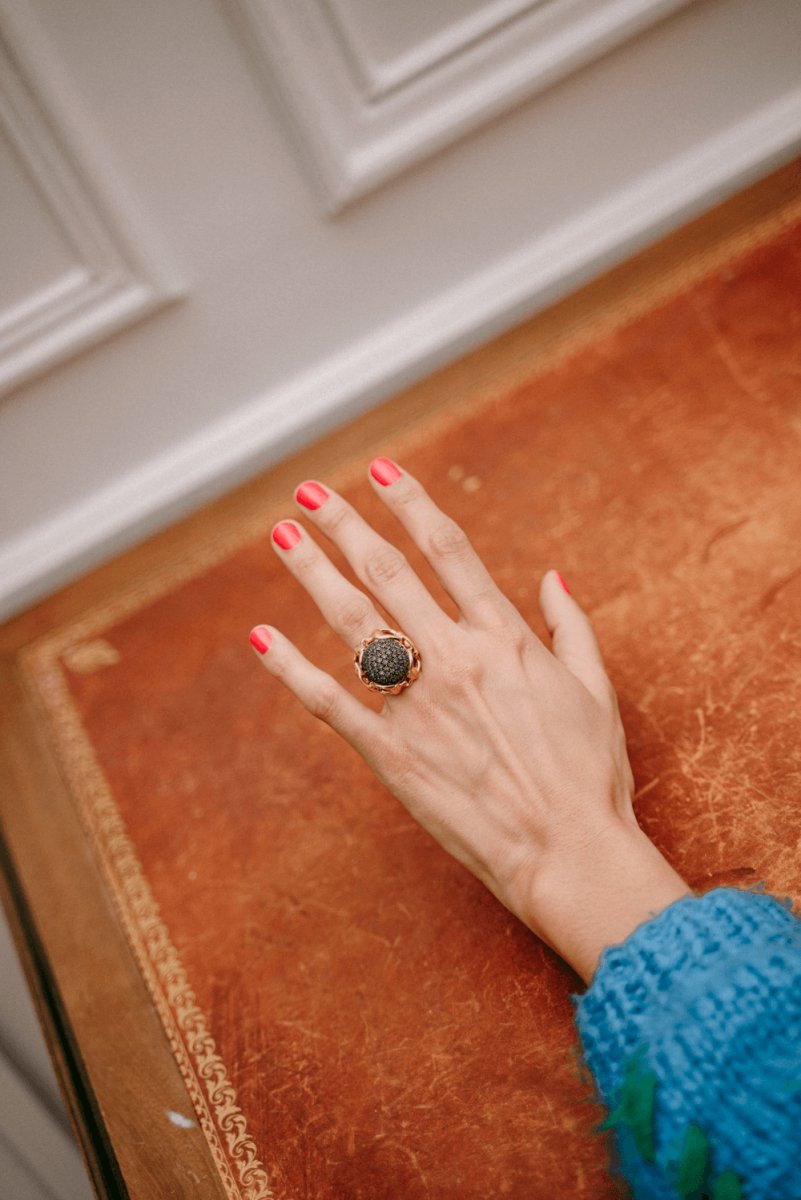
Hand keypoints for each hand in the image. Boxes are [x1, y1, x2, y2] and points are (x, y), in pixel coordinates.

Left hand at [249, 458, 691, 981]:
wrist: (572, 854)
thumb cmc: (592, 776)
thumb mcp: (597, 690)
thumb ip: (571, 626)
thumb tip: (552, 576)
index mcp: (506, 639)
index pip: (449, 550)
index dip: (411, 504)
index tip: (381, 471)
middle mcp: (457, 659)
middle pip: (388, 573)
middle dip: (345, 525)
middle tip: (308, 491)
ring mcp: (420, 705)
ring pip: (355, 623)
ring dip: (314, 574)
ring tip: (283, 537)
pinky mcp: (393, 754)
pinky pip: (332, 703)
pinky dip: (292, 669)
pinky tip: (263, 637)